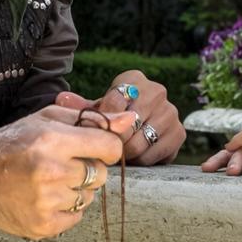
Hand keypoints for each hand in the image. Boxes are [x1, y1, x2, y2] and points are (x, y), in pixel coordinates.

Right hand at [0, 104, 136, 238]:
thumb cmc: (13, 142)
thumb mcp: (46, 120)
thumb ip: (90, 119)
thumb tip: (131, 121)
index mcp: (52, 140)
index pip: (110, 148)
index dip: (106, 148)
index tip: (94, 148)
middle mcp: (50, 172)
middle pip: (101, 175)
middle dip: (88, 169)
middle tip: (62, 165)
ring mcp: (46, 202)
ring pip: (89, 197)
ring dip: (75, 190)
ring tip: (48, 182)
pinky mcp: (42, 226)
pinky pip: (76, 218)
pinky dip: (65, 209)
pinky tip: (43, 198)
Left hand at [55, 69, 183, 164]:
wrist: (140, 130)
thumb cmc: (112, 118)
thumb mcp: (95, 110)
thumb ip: (80, 107)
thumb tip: (62, 98)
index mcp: (133, 79)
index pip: (113, 104)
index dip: (100, 124)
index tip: (94, 134)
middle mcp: (157, 90)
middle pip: (127, 126)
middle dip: (112, 143)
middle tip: (104, 151)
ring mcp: (171, 112)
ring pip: (138, 144)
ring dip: (124, 155)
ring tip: (118, 155)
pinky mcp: (179, 133)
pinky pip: (153, 156)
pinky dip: (140, 162)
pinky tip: (134, 158)